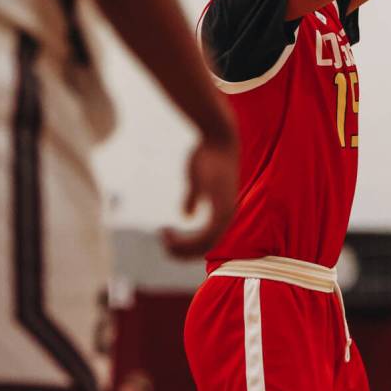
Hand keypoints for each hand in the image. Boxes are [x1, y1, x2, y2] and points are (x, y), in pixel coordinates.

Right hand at [162, 135, 237, 258]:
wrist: (219, 139)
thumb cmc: (208, 156)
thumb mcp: (197, 181)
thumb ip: (194, 198)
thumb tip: (188, 215)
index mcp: (223, 212)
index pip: (206, 242)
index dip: (186, 247)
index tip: (167, 241)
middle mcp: (227, 216)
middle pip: (205, 248)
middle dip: (182, 251)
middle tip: (162, 245)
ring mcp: (225, 212)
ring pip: (205, 245)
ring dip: (182, 247)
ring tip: (163, 236)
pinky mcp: (221, 207)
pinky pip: (206, 235)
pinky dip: (186, 239)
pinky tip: (168, 230)